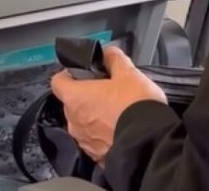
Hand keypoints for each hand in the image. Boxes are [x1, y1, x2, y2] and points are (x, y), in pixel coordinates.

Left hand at [51, 46, 166, 164]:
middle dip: (87, 97)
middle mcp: (73, 120)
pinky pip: (96, 142)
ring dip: (95, 118)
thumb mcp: (128, 74)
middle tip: (107, 92)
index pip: (58, 81)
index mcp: (74, 97)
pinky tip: (121, 131)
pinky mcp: (97, 156)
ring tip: (117, 114)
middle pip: (72, 103)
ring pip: (84, 123)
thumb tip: (108, 52)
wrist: (151, 144)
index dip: (68, 75)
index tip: (82, 73)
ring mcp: (83, 140)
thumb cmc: (135, 106)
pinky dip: (104, 136)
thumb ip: (114, 59)